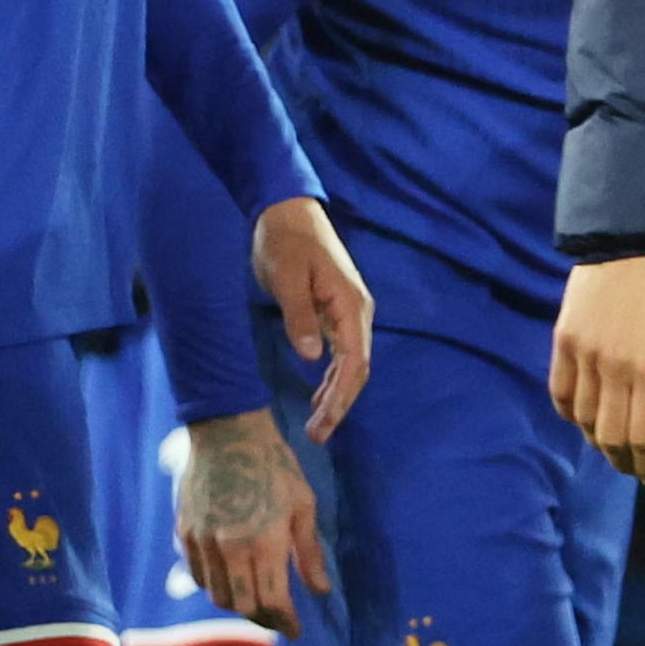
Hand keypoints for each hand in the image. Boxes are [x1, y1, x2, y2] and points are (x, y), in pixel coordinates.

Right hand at [178, 408, 326, 626]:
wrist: (227, 433)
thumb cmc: (274, 466)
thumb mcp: (302, 505)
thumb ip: (309, 552)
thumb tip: (320, 590)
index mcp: (263, 543)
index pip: (272, 601)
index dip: (286, 622)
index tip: (296, 630)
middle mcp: (228, 549)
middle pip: (242, 606)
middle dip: (263, 618)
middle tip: (277, 616)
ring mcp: (202, 542)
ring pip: (217, 595)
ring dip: (238, 605)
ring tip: (256, 600)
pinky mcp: (185, 533)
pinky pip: (198, 575)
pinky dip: (215, 586)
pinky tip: (230, 579)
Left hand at [254, 198, 375, 439]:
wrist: (288, 210)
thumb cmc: (286, 241)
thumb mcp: (286, 278)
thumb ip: (299, 317)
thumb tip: (312, 358)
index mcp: (350, 306)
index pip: (354, 362)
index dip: (341, 396)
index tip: (322, 422)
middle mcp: (358, 313)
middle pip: (357, 369)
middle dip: (340, 405)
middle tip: (317, 435)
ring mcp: (349, 312)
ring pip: (352, 364)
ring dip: (337, 395)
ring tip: (317, 424)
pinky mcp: (337, 311)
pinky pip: (343, 353)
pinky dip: (333, 378)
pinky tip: (319, 394)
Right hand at [552, 253, 644, 481]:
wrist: (632, 242)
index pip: (643, 436)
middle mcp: (614, 369)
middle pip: (610, 436)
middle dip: (623, 461)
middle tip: (633, 467)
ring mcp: (584, 355)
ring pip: (584, 418)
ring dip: (597, 440)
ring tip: (610, 446)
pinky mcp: (562, 341)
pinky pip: (560, 391)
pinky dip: (570, 413)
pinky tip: (583, 419)